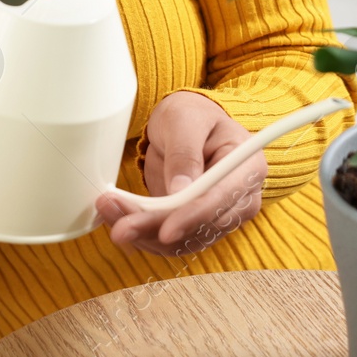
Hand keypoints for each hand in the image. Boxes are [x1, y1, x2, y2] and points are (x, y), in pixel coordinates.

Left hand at [94, 91, 266, 256]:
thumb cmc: (192, 115)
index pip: (222, 200)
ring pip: (182, 240)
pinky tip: (119, 218)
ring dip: (143, 233)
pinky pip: (170, 241)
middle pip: (200, 227)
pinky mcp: (195, 226)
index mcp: (248, 167)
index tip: (165, 230)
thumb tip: (181, 190)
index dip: (193, 217)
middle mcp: (240, 199)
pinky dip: (143, 234)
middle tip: (117, 223)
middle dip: (155, 227)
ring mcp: (218, 216)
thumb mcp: (185, 120)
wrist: (185, 126)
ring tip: (109, 211)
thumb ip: (184, 152)